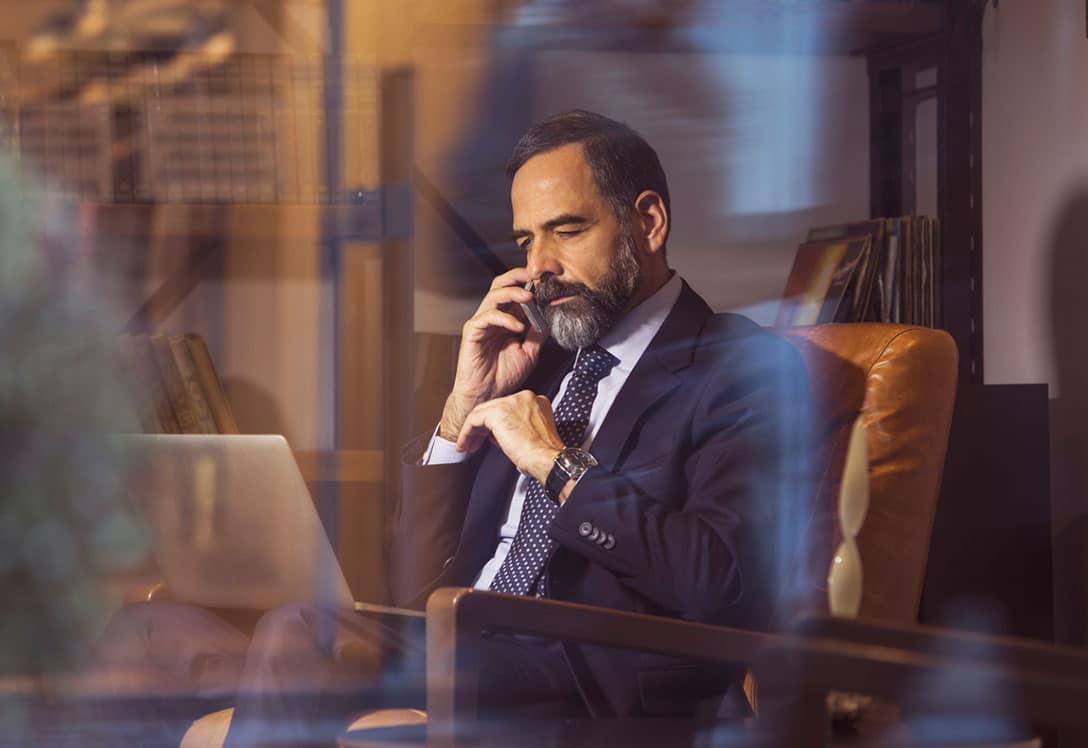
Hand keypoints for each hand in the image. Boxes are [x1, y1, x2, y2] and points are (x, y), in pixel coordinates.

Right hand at [439, 268, 546, 439]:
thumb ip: (538, 334)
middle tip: (534, 276)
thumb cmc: (504, 375)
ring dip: (513, 293)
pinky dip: (504, 318)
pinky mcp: (472, 331)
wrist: (488, 395)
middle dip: (517, 277)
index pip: (516, 293)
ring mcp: (482, 322)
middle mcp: (493, 317)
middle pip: (501, 286)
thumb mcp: (530, 353)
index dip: (530, 286)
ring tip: (529, 297)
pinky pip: (487, 317)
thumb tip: (550, 317)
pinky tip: (517, 326)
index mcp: (506, 319)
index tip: (547, 283)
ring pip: (494, 296)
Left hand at [455, 390, 562, 484]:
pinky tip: (464, 444)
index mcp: (534, 400)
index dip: (497, 424)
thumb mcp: (535, 433)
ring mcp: (510, 402)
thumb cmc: (543, 453)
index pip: (507, 408)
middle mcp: (523, 397)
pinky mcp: (498, 412)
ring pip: (483, 412)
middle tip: (475, 441)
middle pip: (494, 408)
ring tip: (468, 445)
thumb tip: (502, 433)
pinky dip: (466, 432)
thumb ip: (520, 425)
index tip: (491, 437)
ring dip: (472, 430)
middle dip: (482, 427)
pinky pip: (474, 419)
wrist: (547, 458)